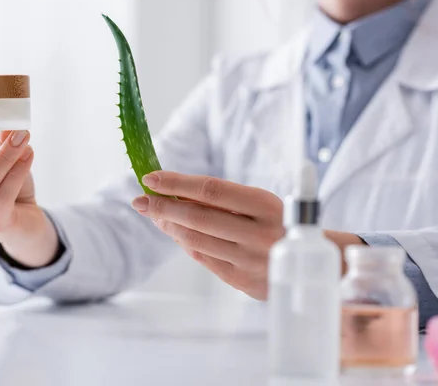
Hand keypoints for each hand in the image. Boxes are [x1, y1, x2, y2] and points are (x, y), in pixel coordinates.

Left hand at [131, 171, 361, 299]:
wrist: (320, 264)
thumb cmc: (281, 224)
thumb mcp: (262, 203)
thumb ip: (224, 200)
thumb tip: (175, 193)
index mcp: (266, 205)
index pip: (211, 189)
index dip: (176, 183)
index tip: (151, 178)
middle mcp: (259, 233)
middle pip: (198, 217)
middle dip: (163, 207)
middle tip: (140, 201)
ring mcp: (251, 261)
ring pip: (197, 240)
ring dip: (170, 226)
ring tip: (155, 215)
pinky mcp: (244, 282)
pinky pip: (205, 259)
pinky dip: (186, 244)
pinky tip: (176, 233)